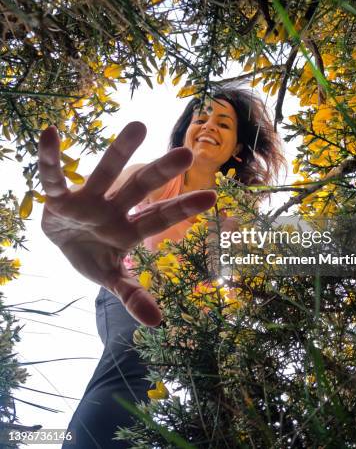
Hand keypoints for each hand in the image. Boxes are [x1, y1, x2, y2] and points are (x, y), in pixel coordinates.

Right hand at [38, 122, 215, 326]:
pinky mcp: (59, 198)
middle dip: (161, 172)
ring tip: (140, 125)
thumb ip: (132, 294)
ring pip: (106, 172)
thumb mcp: (110, 277)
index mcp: (129, 229)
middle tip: (187, 153)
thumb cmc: (93, 253)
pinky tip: (51, 134)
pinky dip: (50, 160)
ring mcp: (88, 200)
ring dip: (120, 151)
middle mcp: (114, 208)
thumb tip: (158, 322)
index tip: (212, 196)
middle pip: (141, 187)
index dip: (183, 207)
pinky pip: (54, 178)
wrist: (59, 241)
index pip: (160, 217)